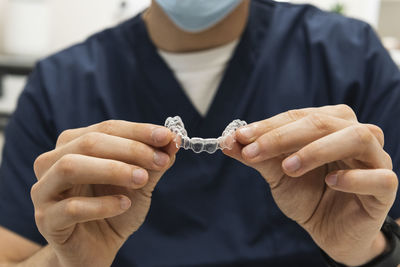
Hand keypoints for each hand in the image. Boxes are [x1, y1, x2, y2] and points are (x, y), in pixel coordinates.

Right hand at [31, 120, 177, 266]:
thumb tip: (172, 140)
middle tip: (159, 161)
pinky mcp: (45, 219)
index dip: (138, 131)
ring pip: (70, 167)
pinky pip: (70, 207)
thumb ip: (152, 161)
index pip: (107, 128)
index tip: (167, 137)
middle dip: (130, 149)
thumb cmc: (116, 208)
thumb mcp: (140, 182)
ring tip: (142, 180)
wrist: (98, 247)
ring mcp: (44, 190)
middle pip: (88, 143)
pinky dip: (101, 205)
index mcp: (74, 145)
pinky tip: (123, 205)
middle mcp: (52, 162)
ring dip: (113, 170)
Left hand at [224, 105, 397, 265]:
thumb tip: (227, 140)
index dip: (267, 126)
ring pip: (357, 138)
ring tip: (289, 167)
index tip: (239, 137)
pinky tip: (331, 183)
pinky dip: (353, 177)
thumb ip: (257, 156)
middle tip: (254, 151)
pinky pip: (379, 176)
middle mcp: (354, 133)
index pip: (298, 116)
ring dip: (317, 150)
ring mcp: (375, 158)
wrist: (328, 230)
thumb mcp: (277, 174)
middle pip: (324, 122)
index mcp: (330, 124)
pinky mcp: (385, 186)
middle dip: (284, 135)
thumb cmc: (306, 194)